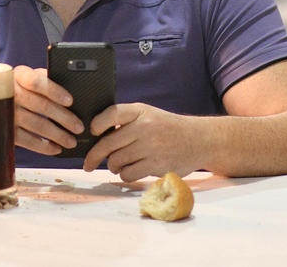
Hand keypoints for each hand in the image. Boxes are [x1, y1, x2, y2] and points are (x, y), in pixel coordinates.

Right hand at [11, 66, 80, 155]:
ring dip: (58, 135)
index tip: (70, 101)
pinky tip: (56, 148)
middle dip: (64, 118)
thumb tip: (72, 90)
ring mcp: (9, 113)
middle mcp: (13, 94)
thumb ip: (46, 78)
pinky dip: (44, 147)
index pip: (37, 82)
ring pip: (38, 125)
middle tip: (79, 127)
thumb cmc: (20, 85)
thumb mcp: (29, 75)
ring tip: (71, 141)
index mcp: (20, 76)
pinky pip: (28, 141)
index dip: (54, 91)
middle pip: (42, 106)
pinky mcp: (7, 130)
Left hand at [84, 102, 202, 181]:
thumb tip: (97, 136)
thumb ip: (126, 121)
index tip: (92, 132)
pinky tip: (130, 170)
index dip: (98, 123)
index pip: (112, 113)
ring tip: (118, 164)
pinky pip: (128, 174)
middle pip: (108, 143)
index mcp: (140, 111)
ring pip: (116, 161)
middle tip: (89, 163)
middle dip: (94, 156)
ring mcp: (151, 146)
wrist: (198, 140)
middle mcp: (145, 127)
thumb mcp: (149, 115)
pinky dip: (125, 175)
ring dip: (113, 166)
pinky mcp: (156, 165)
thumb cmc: (167, 128)